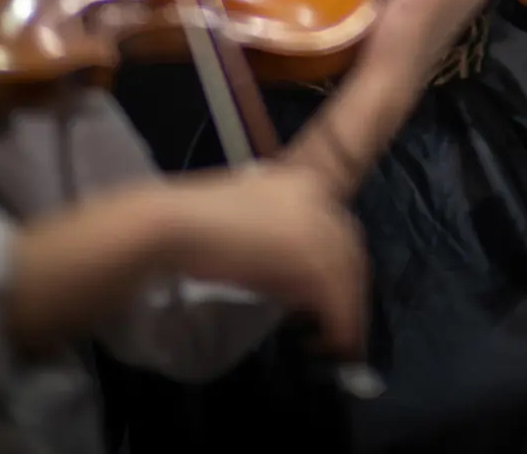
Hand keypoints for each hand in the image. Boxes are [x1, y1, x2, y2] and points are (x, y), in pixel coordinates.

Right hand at [169, 164, 366, 356]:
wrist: (176, 226)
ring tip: (337, 343)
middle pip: (350, 251)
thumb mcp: (250, 223)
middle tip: (343, 326)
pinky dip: (339, 323)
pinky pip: (337, 297)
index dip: (340, 266)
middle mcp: (318, 198)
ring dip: (348, 313)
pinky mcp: (309, 256)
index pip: (338, 229)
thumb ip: (280, 241)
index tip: (335, 295)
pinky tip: (330, 342)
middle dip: (350, 291)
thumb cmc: (198, 225)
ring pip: (348, 275)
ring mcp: (316, 226)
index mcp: (303, 183)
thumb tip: (298, 282)